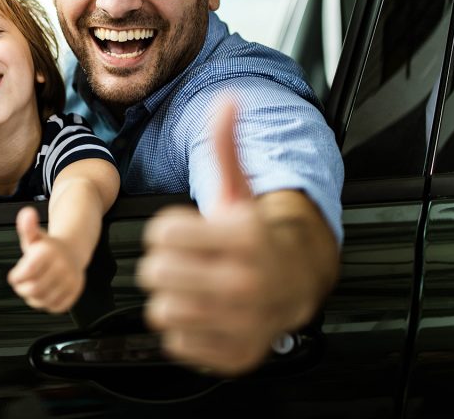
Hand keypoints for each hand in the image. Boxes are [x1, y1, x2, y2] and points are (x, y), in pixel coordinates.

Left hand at [7, 206, 85, 313]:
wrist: (73, 250)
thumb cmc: (49, 247)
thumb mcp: (34, 236)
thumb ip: (27, 227)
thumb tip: (26, 214)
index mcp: (49, 253)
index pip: (26, 273)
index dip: (16, 277)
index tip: (15, 275)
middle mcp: (62, 266)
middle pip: (33, 289)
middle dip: (23, 289)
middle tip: (23, 283)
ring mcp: (70, 280)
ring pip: (43, 300)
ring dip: (33, 297)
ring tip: (34, 286)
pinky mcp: (74, 293)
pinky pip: (55, 307)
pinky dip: (46, 303)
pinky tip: (45, 292)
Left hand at [137, 100, 329, 375]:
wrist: (298, 280)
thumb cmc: (258, 235)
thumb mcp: (241, 189)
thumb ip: (226, 145)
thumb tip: (225, 100)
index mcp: (244, 238)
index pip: (160, 234)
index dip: (164, 230)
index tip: (183, 232)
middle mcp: (245, 283)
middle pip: (155, 273)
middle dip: (162, 264)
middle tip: (183, 261)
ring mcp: (241, 323)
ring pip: (161, 312)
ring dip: (168, 298)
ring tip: (191, 286)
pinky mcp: (234, 353)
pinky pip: (176, 344)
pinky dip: (183, 330)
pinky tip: (202, 313)